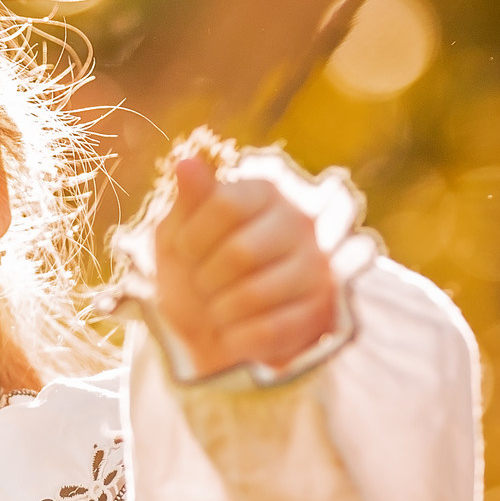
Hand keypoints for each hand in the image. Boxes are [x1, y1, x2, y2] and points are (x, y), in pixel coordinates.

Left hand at [151, 154, 339, 377]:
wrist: (213, 332)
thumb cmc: (196, 273)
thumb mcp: (179, 233)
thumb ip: (189, 201)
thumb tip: (186, 162)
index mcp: (265, 193)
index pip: (225, 205)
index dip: (192, 237)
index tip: (184, 252)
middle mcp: (299, 223)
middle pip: (241, 252)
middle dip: (206, 279)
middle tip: (204, 286)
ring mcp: (316, 268)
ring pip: (255, 294)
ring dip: (220, 311)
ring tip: (218, 310)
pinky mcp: (320, 311)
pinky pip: (270, 330)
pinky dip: (237, 338)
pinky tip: (232, 333)